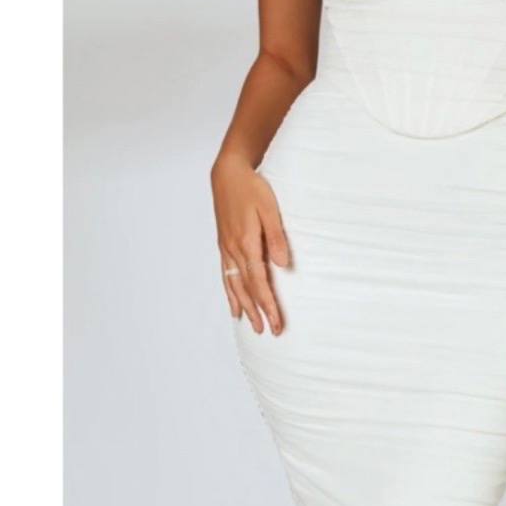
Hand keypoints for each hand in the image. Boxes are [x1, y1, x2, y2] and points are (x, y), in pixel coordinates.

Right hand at [211, 153, 290, 333]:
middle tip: (269, 331)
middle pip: (246, 289)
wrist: (227, 174)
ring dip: (244, 307)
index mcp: (247, 243)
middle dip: (258, 312)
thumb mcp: (269, 209)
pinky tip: (234, 307)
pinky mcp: (223, 246)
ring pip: (234, 285)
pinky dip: (230, 294)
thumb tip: (282, 264)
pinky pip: (225, 276)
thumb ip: (276, 237)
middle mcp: (233, 250)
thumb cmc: (252, 189)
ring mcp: (226, 249)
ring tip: (254, 325)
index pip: (259, 282)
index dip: (268, 304)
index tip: (276, 321)